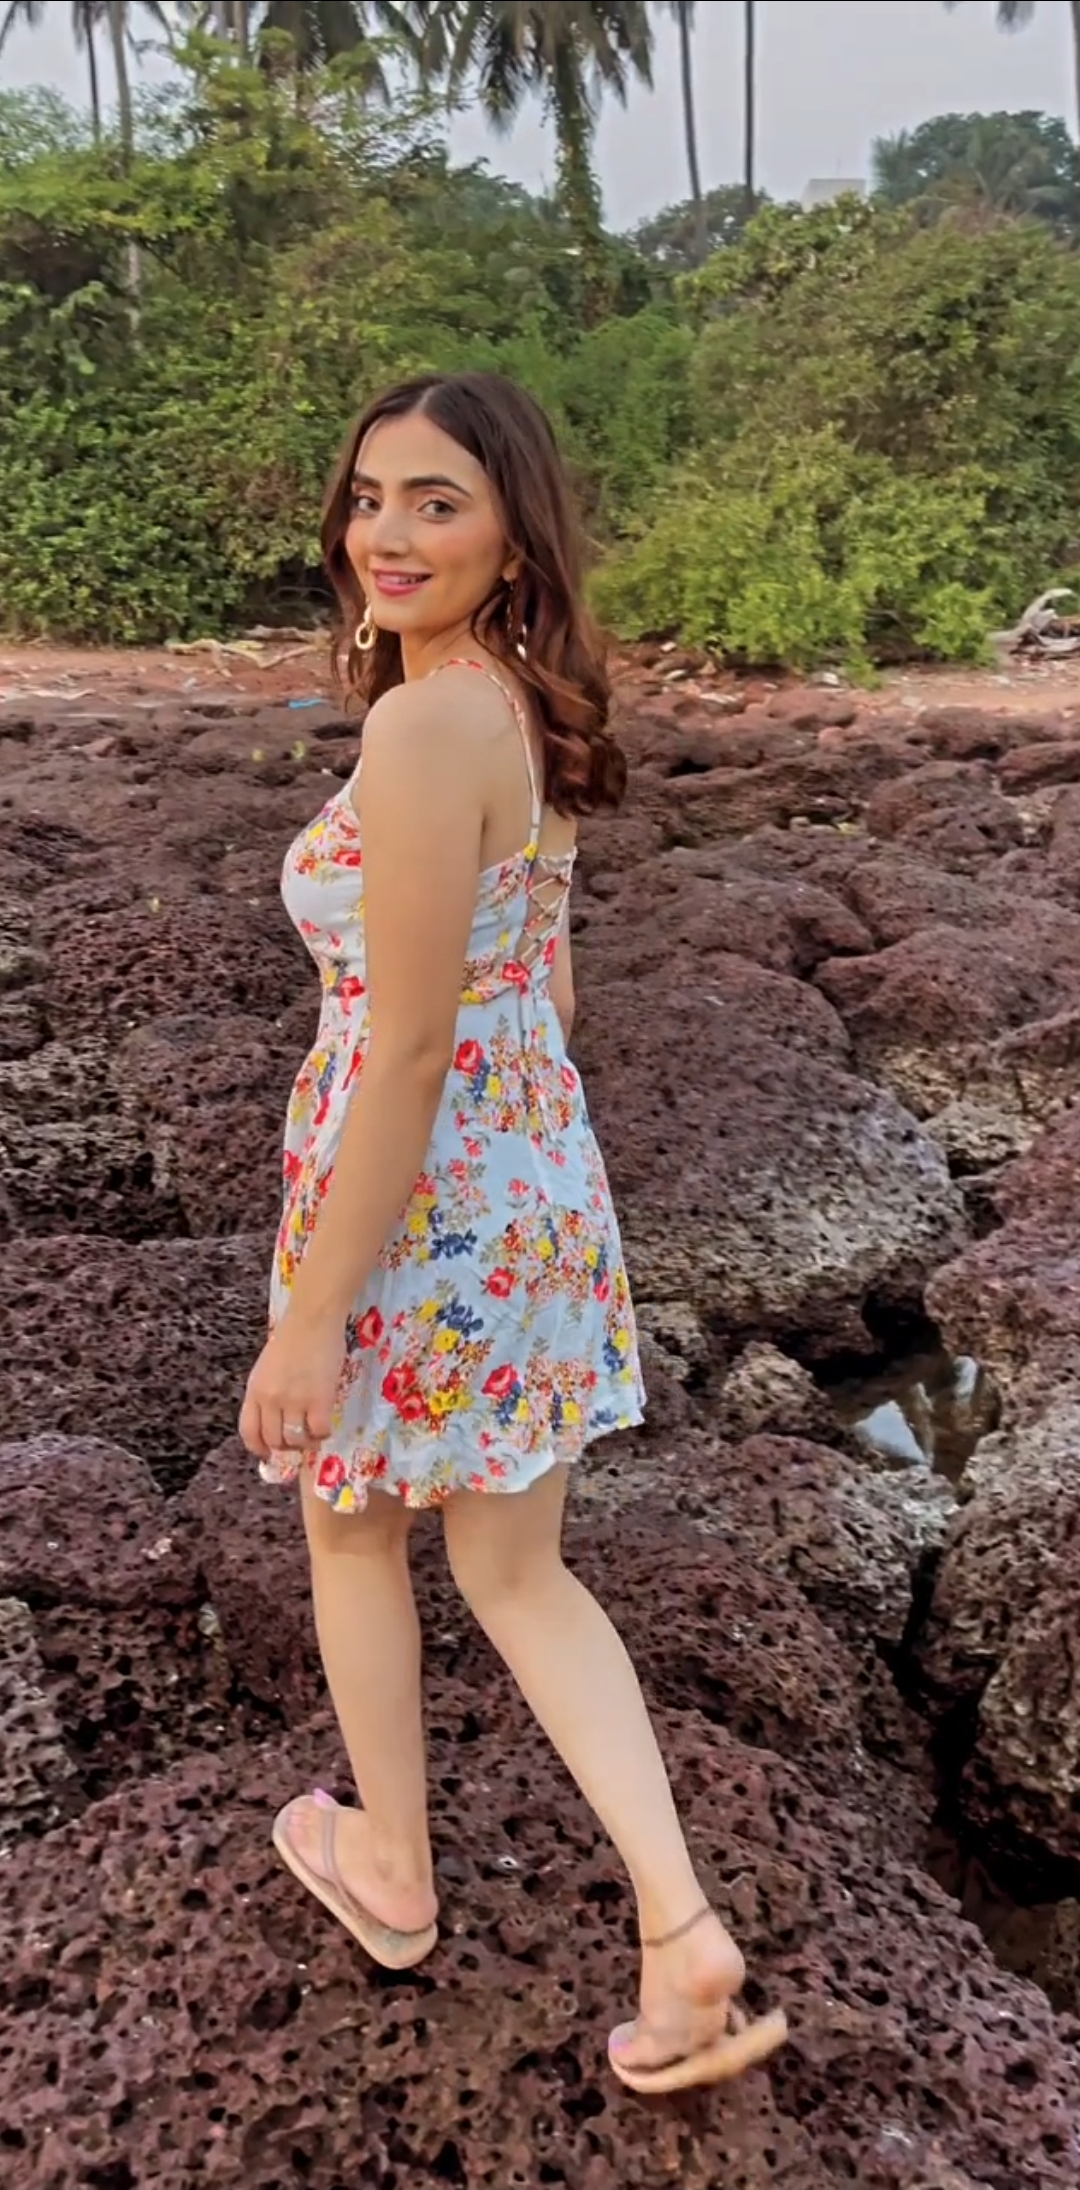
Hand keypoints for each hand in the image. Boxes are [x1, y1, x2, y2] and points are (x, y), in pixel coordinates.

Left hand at [239, 1309, 345, 1458]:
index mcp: (254, 1391)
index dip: (258, 1448)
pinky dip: (323, 1434)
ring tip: (313, 1434)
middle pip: (274, 1440)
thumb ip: (266, 1394)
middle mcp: (270, 1399)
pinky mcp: (319, 1399)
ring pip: (296, 1440)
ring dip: (305, 1443)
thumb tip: (275, 1420)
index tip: (269, 1453)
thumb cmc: (292, 1338)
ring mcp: (294, 1400)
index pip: (249, 1432)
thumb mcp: (266, 1368)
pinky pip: (319, 1431)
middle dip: (286, 1447)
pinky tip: (325, 1425)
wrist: (312, 1319)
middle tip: (298, 1442)